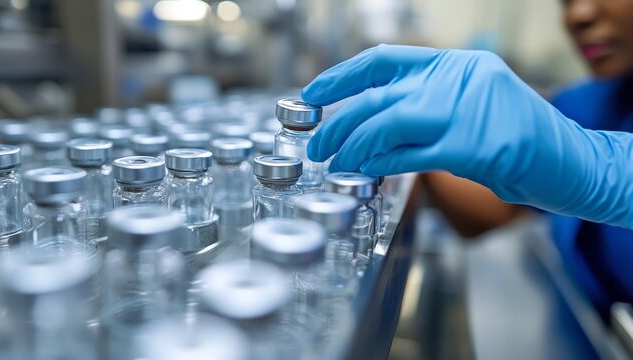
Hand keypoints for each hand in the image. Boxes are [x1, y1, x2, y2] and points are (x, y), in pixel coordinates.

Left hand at [302, 44, 632, 227]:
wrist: (571, 162)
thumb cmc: (519, 137)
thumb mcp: (472, 104)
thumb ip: (427, 105)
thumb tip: (370, 127)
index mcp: (456, 64)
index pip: (383, 60)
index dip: (340, 76)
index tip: (313, 94)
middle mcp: (457, 80)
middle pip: (376, 97)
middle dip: (336, 123)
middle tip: (317, 144)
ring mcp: (465, 111)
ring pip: (385, 124)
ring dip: (351, 146)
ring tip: (335, 162)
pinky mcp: (471, 148)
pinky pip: (407, 155)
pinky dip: (379, 164)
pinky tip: (365, 170)